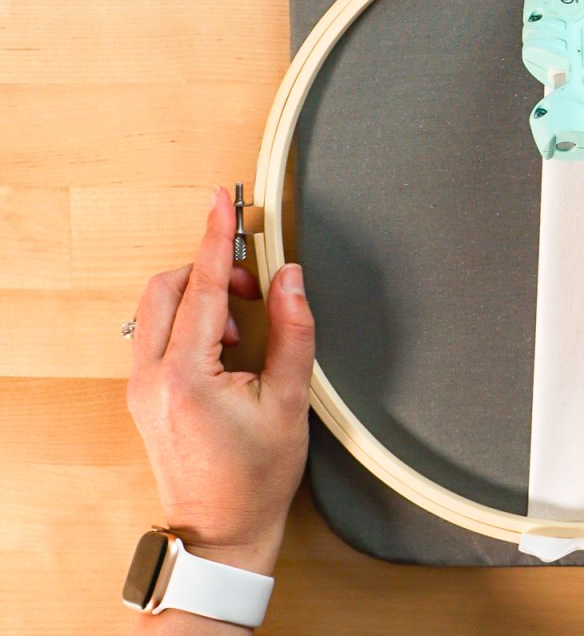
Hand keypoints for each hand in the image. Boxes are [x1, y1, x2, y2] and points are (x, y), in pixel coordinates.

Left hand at [126, 187, 314, 574]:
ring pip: (158, 309)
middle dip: (211, 272)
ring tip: (245, 328)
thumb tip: (290, 279)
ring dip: (202, 298)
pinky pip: (158, 334)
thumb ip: (293, 330)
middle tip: (254, 288)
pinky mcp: (145, 394)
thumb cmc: (256, 477)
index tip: (224, 202)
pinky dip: (192, 323)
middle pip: (168, 288)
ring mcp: (141, 387)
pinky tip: (227, 349)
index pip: (203, 287)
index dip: (218, 238)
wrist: (222, 529)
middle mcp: (151, 376)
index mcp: (186, 376)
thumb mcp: (290, 400)